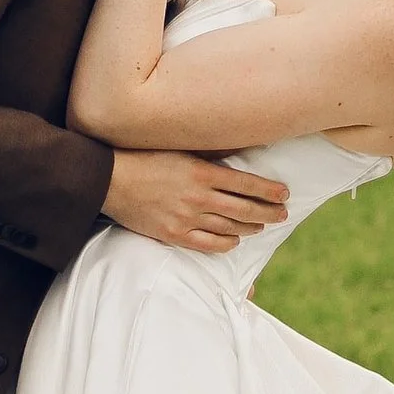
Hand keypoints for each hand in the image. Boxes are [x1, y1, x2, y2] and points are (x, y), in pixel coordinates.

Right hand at [102, 149, 289, 255]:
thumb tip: (237, 151)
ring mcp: (186, 219)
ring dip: (251, 227)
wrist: (109, 180)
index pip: (248, 184)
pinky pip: (208, 245)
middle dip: (268, 212)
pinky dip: (226, 244)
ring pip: (230, 228)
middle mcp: (198, 198)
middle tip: (282, 214)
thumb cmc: (144, 157)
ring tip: (262, 226)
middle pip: (245, 209)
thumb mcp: (180, 148)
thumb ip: (209, 154)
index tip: (284, 194)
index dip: (269, 191)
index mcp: (202, 173)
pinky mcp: (173, 235)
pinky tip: (235, 240)